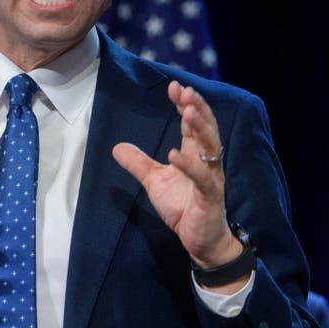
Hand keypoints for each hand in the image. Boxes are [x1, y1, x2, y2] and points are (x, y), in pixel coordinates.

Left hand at [111, 81, 242, 271]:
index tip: (174, 87)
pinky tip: (175, 154)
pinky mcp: (210, 196)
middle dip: (196, 107)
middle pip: (206, 128)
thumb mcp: (155, 182)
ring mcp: (211, 177)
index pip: (193, 123)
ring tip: (187, 111)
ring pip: (210, 147)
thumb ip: (139, 163)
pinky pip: (203, 177)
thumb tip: (117, 146)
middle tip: (184, 90)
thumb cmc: (184, 208)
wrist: (200, 240)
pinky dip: (189, 165)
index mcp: (194, 154)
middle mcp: (206, 161)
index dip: (185, 104)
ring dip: (199, 128)